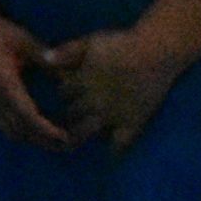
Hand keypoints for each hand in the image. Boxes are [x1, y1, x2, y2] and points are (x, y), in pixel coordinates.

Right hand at [0, 6, 73, 152]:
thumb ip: (45, 57)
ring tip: (51, 136)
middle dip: (42, 140)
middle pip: (18, 130)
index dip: (45, 129)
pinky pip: (1, 124)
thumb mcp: (23, 40)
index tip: (64, 136)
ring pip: (8, 130)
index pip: (26, 114)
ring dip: (30, 137)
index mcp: (3, 82)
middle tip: (65, 142)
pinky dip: (18, 130)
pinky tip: (31, 126)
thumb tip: (68, 75)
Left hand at [46, 28, 185, 153]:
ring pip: (88, 130)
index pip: (63, 92)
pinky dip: (114, 152)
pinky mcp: (133, 122)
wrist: (156, 53)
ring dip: (78, 136)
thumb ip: (68, 51)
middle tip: (64, 122)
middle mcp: (94, 100)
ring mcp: (113, 113)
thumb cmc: (123, 44)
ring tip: (70, 144)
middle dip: (68, 115)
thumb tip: (45, 59)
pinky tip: (110, 159)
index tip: (61, 97)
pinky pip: (121, 142)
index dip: (62, 93)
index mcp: (83, 80)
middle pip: (72, 112)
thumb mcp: (91, 42)